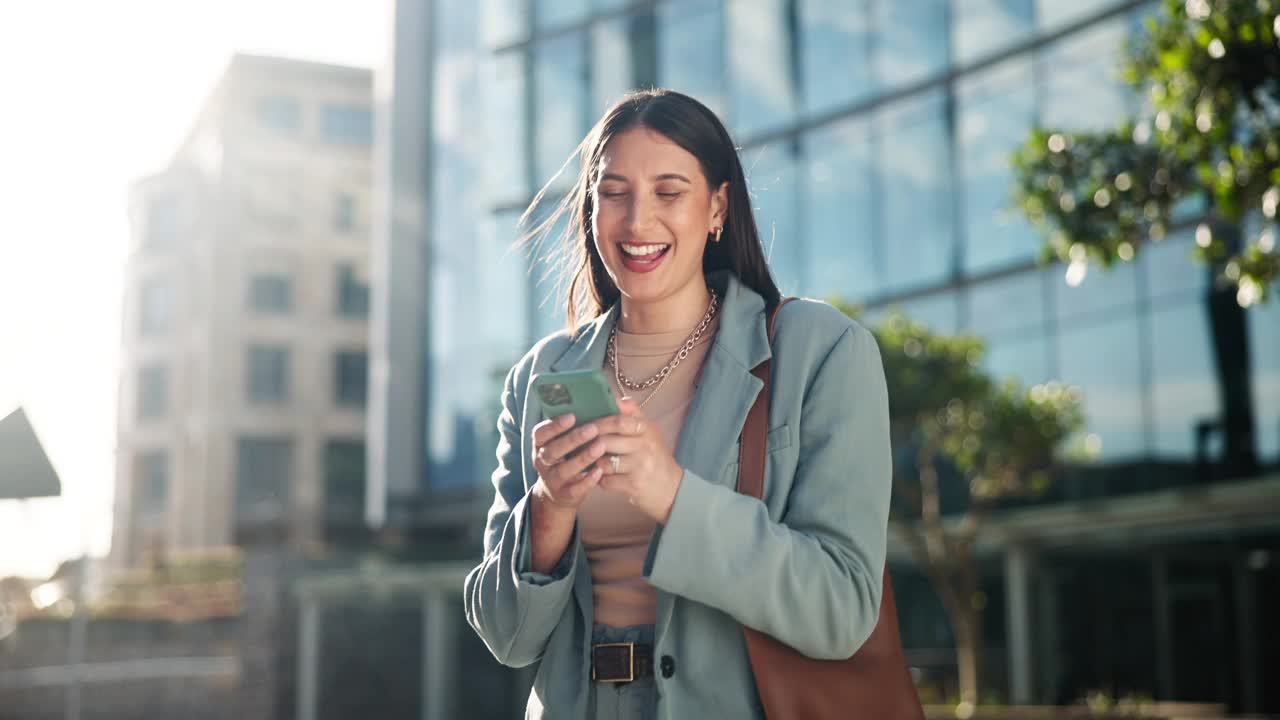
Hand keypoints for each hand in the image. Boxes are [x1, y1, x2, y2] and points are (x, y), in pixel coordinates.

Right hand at [530, 413, 607, 512]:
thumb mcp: (563, 442)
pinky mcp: (565, 495)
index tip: (572, 415)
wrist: (559, 493)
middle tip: (593, 428)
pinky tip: (600, 471)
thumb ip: (574, 426)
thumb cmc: (567, 458)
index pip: (540, 433)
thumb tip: (597, 402)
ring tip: (600, 446)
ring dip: (583, 458)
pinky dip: (587, 480)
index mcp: (540, 445)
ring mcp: (553, 480)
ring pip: (564, 470)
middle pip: (553, 451)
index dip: (554, 425)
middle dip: (573, 439)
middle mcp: (542, 462)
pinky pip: (575, 488)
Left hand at [590, 397, 683, 523]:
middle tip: (579, 445)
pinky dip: (600, 480)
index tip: (587, 425)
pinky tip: (601, 477)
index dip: (599, 422)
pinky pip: (606, 480)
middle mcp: (645, 446)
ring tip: (589, 461)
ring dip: (593, 463)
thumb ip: (634, 415)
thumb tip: (617, 399)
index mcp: (647, 430)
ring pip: (603, 462)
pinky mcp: (633, 485)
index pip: (619, 420)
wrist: (672, 489)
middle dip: (589, 444)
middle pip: (606, 441)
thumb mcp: (650, 433)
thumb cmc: (656, 459)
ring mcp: (639, 466)